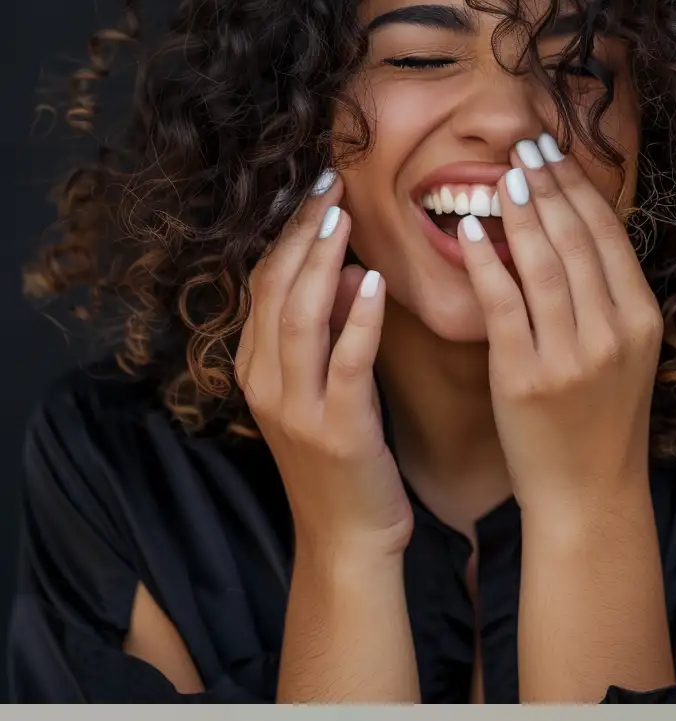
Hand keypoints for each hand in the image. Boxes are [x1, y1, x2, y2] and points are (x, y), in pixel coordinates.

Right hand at [235, 175, 410, 561]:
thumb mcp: (333, 389)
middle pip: (274, 288)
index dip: (286, 231)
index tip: (314, 185)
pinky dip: (358, 320)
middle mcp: (265, 382)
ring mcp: (295, 407)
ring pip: (299, 317)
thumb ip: (332, 332)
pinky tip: (374, 283)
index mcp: (257, 368)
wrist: (349, 540)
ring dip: (321, 262)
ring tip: (343, 216)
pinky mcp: (336, 429)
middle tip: (327, 180)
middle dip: (299, 231)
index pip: (264, 282)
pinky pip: (344, 362)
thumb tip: (345, 272)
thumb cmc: (349, 465)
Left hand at [453, 134, 665, 530]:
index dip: (577, 185)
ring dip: (517, 209)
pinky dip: (485, 260)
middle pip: (575, 238)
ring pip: (541, 262)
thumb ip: (609, 300)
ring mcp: (570, 355)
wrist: (588, 494)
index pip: (607, 236)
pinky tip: (469, 230)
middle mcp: (612, 334)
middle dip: (546, 183)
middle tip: (521, 144)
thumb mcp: (625, 358)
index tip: (553, 149)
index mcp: (641, 323)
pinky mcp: (525, 376)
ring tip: (498, 174)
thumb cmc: (601, 424)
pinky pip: (501, 303)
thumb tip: (575, 228)